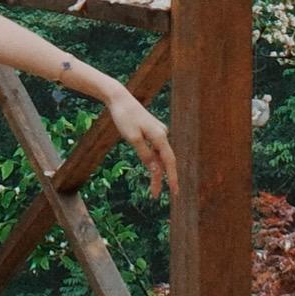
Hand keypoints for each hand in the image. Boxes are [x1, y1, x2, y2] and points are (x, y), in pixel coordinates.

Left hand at [105, 84, 177, 200]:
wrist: (119, 99)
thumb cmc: (124, 117)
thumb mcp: (133, 138)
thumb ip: (145, 155)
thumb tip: (156, 171)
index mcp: (160, 136)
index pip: (169, 162)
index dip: (172, 178)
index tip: (175, 192)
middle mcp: (162, 134)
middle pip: (165, 162)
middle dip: (163, 180)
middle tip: (157, 196)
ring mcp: (158, 133)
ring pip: (160, 157)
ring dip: (157, 173)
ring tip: (152, 191)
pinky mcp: (152, 132)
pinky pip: (155, 151)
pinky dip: (154, 162)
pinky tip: (152, 173)